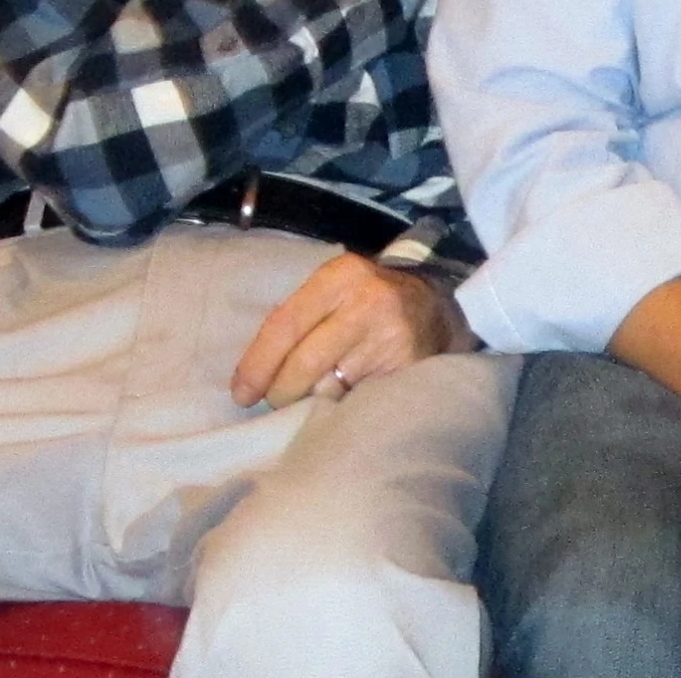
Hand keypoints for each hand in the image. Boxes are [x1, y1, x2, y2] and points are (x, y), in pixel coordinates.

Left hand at [230, 253, 477, 408]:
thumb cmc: (369, 304)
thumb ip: (300, 318)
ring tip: (318, 391)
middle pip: (302, 363)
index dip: (257, 364)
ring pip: (327, 387)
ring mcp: (390, 336)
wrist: (439, 309)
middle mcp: (367, 301)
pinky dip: (342, 404)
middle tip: (276, 399)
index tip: (242, 393)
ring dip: (313, 398)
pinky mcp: (406, 366)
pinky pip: (355, 399)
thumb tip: (250, 375)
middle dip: (281, 391)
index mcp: (341, 275)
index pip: (285, 325)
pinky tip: (346, 395)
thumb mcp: (336, 292)